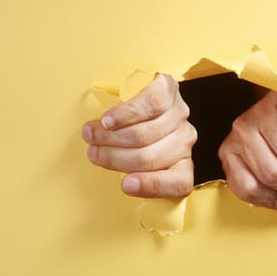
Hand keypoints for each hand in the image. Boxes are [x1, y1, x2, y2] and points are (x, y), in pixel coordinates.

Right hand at [82, 74, 196, 197]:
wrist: (141, 95)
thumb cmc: (135, 133)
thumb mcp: (133, 159)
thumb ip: (129, 170)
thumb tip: (113, 175)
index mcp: (182, 165)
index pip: (179, 183)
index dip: (151, 186)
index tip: (124, 185)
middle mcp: (184, 140)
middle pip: (149, 157)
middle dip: (114, 157)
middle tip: (92, 152)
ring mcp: (179, 114)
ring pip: (144, 134)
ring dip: (111, 136)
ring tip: (91, 133)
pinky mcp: (169, 89)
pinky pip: (150, 104)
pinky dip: (124, 114)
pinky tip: (108, 120)